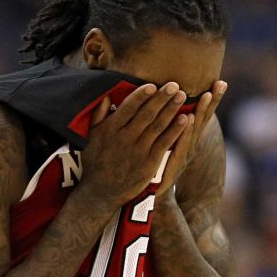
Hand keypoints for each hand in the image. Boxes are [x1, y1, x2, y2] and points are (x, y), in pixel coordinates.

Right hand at [78, 82, 189, 208]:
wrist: (102, 192)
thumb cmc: (96, 161)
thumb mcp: (90, 137)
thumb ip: (98, 115)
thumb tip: (106, 95)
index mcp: (110, 129)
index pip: (128, 108)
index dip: (141, 95)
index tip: (152, 85)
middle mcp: (125, 138)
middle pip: (147, 114)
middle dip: (162, 98)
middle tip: (175, 84)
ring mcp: (138, 151)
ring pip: (158, 126)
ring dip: (171, 109)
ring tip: (182, 96)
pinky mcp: (149, 163)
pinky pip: (165, 143)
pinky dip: (176, 130)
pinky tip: (186, 119)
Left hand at [156, 80, 226, 195]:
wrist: (155, 198)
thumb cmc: (157, 169)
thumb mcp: (164, 146)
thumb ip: (167, 129)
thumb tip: (172, 110)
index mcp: (187, 139)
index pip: (202, 115)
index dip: (211, 100)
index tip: (219, 81)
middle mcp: (190, 144)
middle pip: (204, 118)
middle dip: (213, 101)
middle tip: (221, 83)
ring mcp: (185, 153)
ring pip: (195, 128)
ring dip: (202, 111)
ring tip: (207, 94)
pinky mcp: (175, 161)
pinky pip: (182, 142)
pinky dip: (187, 130)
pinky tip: (190, 117)